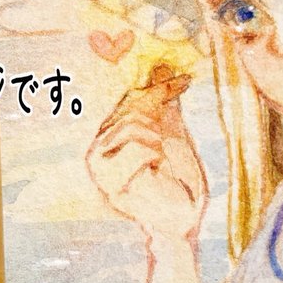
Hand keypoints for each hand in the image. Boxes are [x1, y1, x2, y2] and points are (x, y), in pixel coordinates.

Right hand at [85, 63, 207, 242]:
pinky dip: (156, 157)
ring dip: (158, 142)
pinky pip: (139, 150)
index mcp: (108, 135)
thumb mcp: (173, 131)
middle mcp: (98, 150)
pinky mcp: (111, 185)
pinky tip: (156, 172)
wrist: (184, 216)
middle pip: (130, 111)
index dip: (156, 89)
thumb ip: (164, 101)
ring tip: (161, 161)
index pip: (129, 99)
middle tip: (170, 137)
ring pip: (133, 127)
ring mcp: (100, 169)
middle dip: (158, 118)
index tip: (183, 81)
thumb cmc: (178, 178)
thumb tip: (162, 65)